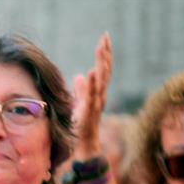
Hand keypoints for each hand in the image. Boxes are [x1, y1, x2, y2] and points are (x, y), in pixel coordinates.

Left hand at [72, 32, 111, 159]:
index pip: (102, 69)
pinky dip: (91, 85)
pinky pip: (91, 96)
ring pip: (101, 81)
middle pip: (105, 71)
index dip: (104, 54)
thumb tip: (79, 76)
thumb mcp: (79, 104)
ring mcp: (96, 104)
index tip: (104, 38)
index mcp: (98, 93)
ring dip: (101, 64)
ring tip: (100, 49)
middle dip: (105, 54)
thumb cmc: (81, 126)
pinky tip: (90, 73)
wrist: (83, 146)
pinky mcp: (88, 113)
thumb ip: (81, 90)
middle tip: (105, 37)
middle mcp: (100, 96)